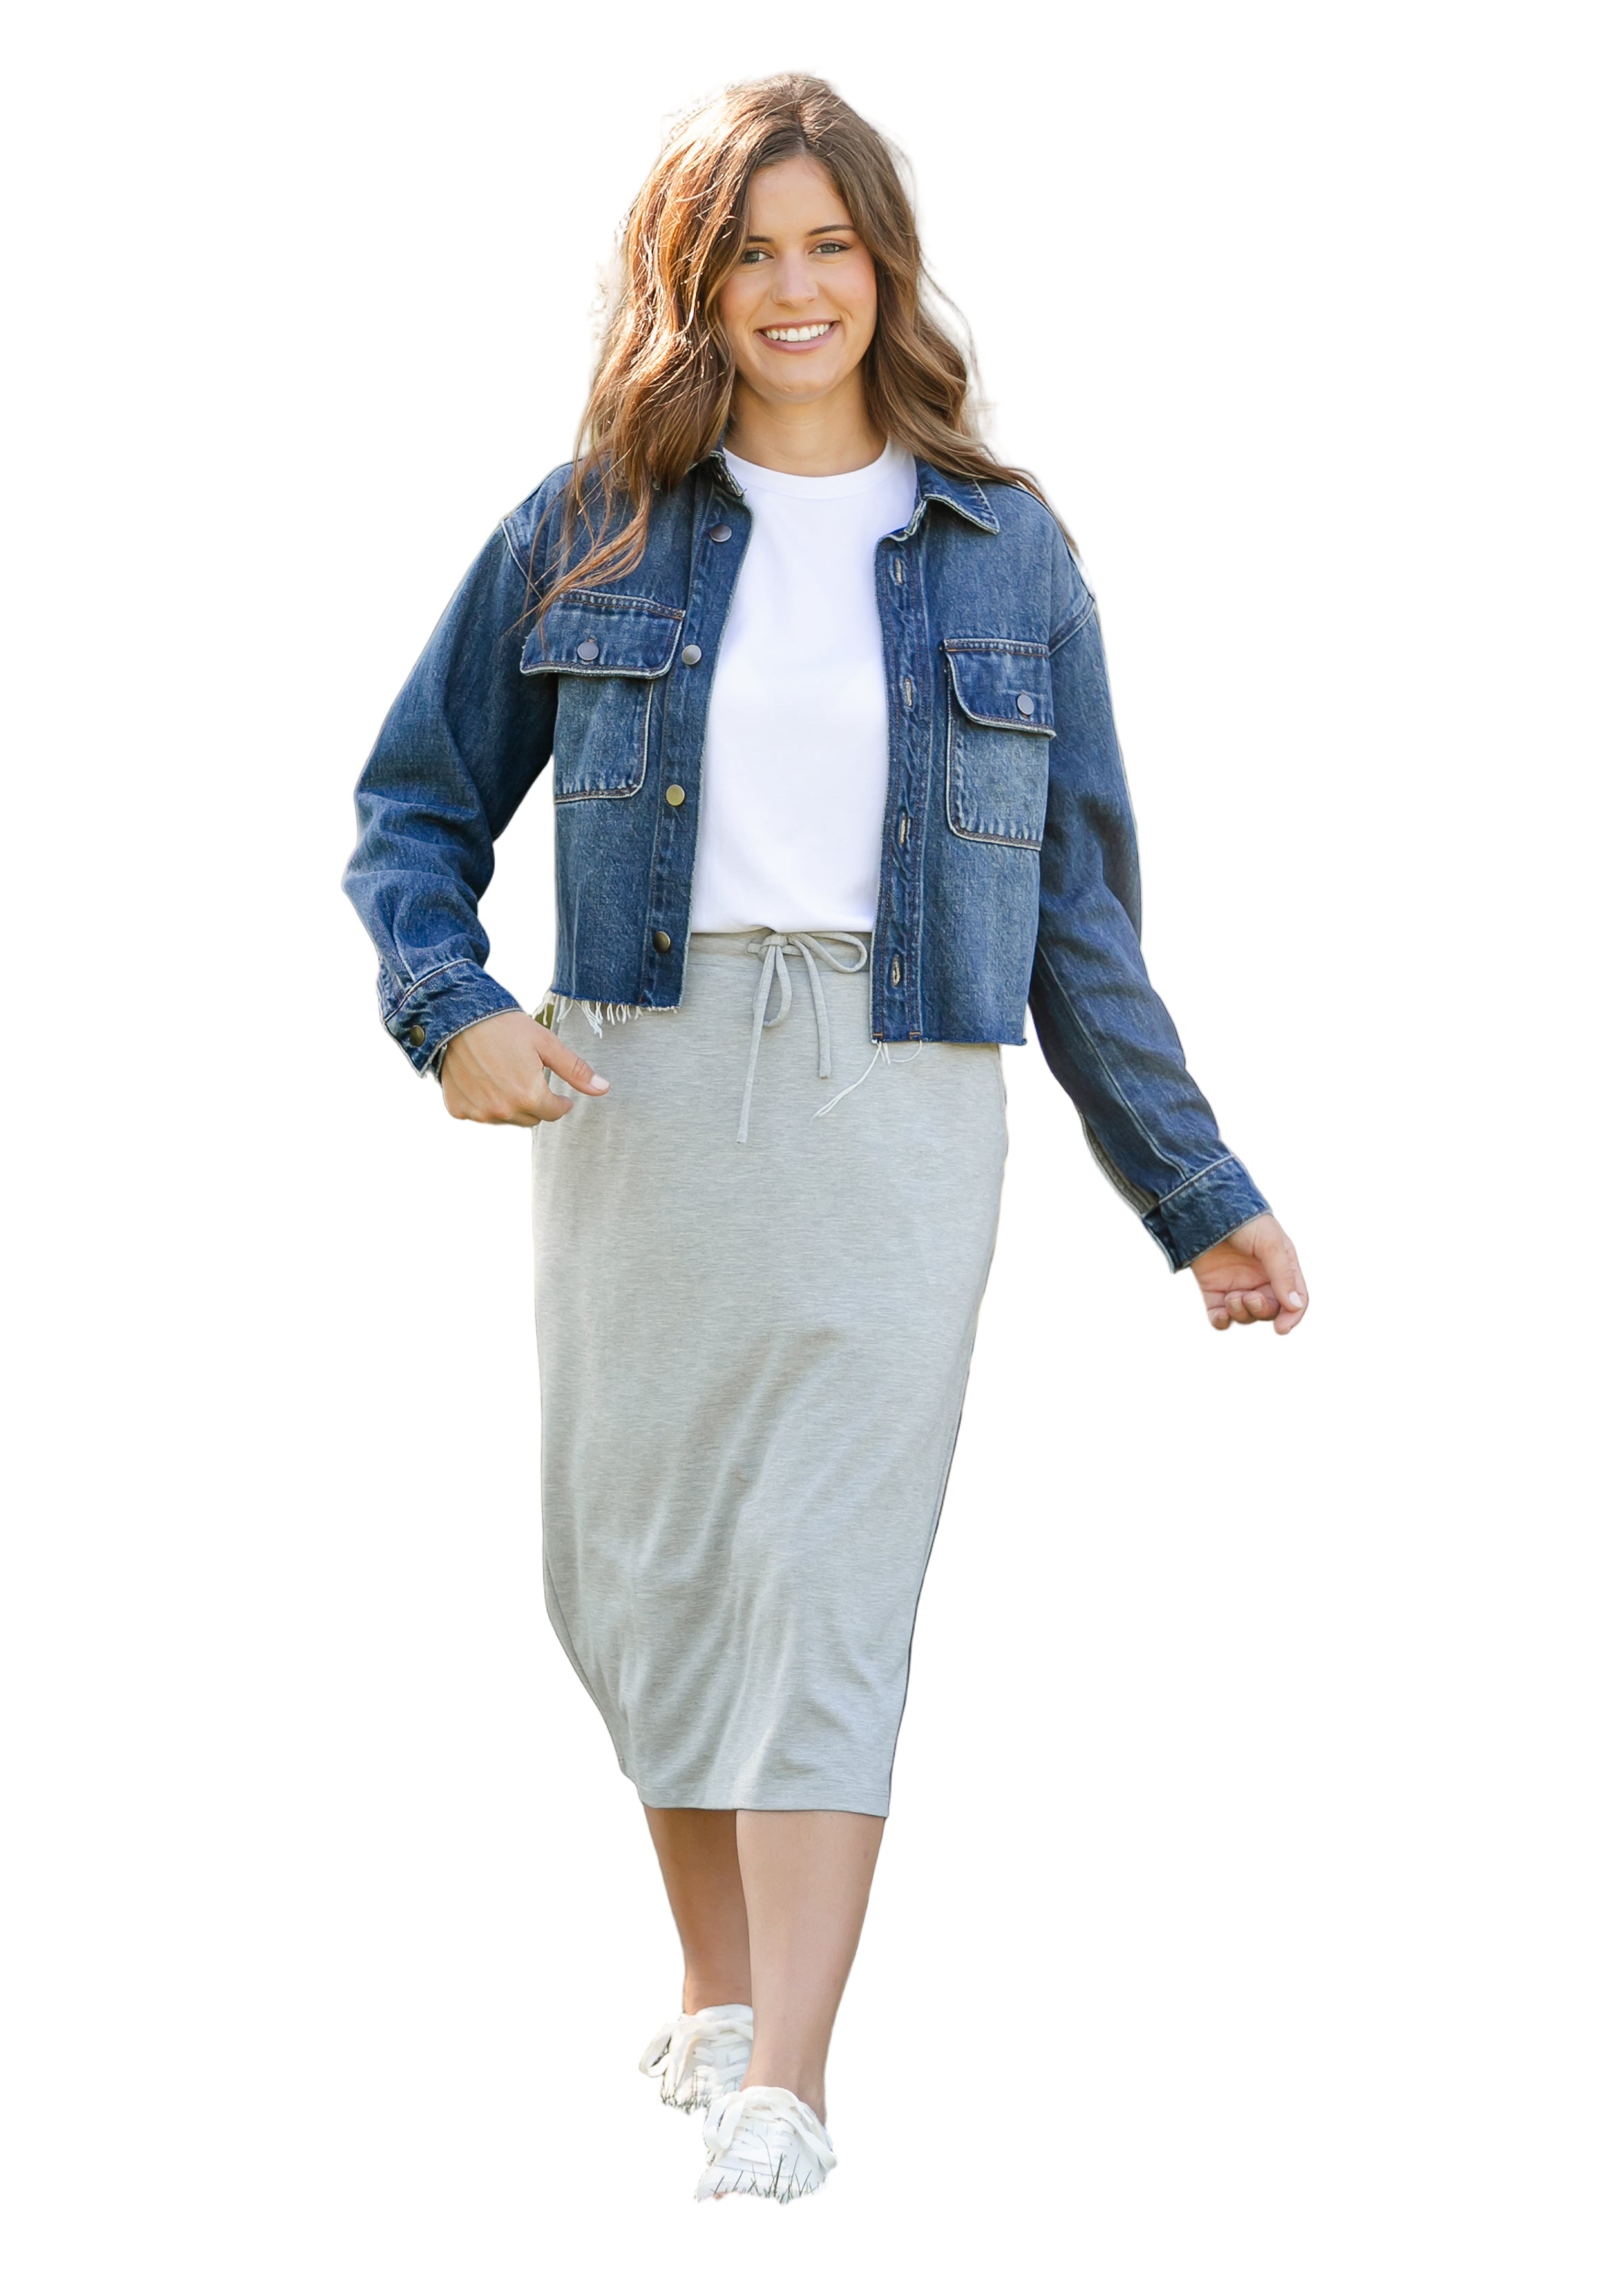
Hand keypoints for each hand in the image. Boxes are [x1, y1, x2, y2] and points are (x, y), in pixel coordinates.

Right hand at [439, 1011, 607, 1125]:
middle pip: (531, 1118)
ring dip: (509, 1104)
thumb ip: (575, 1070)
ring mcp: (479, 1112)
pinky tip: (482, 1078)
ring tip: (503, 1073)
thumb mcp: (546, 1043)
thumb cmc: (505, 1026)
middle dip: (534, 1102)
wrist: (457, 1017)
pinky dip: (483, 1102)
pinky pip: (480, 1113)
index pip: (554, 1113)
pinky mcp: (459, 1109)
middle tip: (526, 1074)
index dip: (559, 1101)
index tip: (557, 1092)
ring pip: (506, 1118)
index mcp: (529, 1096)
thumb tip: (603, 1088)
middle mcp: (503, 1110)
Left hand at [1189, 1212, 1307, 1334]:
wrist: (1205, 1207)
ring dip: (1241, 1312)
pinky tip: (1220, 1314)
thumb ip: (1283, 1274)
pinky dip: (1221, 1321)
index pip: (1295, 1300)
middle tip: (1251, 1298)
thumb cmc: (1244, 1222)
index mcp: (1281, 1268)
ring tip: (1232, 1296)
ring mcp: (1237, 1286)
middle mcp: (1261, 1280)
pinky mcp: (1213, 1290)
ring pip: (1246, 1316)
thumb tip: (1294, 1306)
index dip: (1291, 1316)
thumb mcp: (1269, 1243)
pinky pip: (1219, 1317)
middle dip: (1262, 1310)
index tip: (1282, 1328)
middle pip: (1270, 1310)